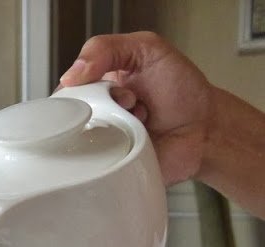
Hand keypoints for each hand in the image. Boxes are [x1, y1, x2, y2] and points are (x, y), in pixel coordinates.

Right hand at [59, 31, 264, 217]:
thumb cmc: (180, 90)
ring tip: (139, 121)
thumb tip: (71, 74)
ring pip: (81, 147)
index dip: (78, 89)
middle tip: (129, 102)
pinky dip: (112, 158)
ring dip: (110, 131)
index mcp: (97, 89)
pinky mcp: (113, 170)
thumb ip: (107, 49)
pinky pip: (96, 171)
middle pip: (70, 120)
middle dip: (99, 108)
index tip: (105, 87)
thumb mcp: (147, 49)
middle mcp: (96, 119)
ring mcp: (103, 146)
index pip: (66, 92)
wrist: (205, 128)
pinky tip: (134, 145)